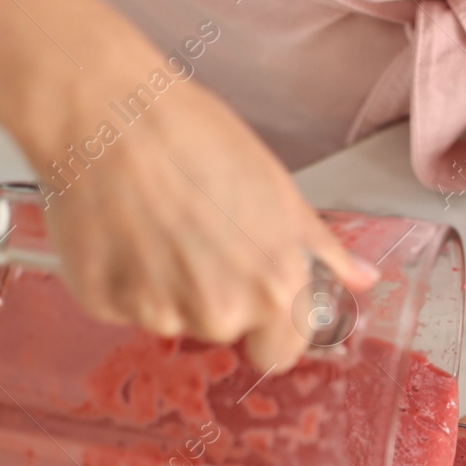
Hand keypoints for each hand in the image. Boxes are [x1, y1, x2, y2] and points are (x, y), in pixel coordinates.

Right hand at [18, 78, 377, 371]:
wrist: (107, 111)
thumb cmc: (197, 139)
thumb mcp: (279, 190)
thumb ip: (322, 249)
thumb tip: (363, 280)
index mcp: (274, 291)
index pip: (278, 354)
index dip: (268, 325)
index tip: (252, 292)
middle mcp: (219, 314)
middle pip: (222, 331)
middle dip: (213, 296)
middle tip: (195, 236)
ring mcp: (157, 313)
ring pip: (169, 318)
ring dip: (163, 286)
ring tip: (153, 224)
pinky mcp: (102, 304)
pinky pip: (120, 306)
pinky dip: (118, 278)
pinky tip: (119, 229)